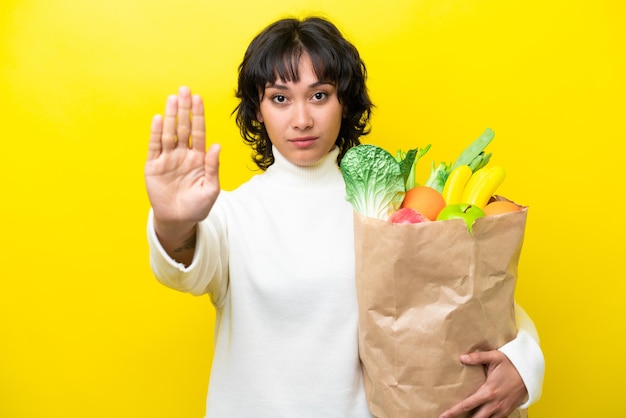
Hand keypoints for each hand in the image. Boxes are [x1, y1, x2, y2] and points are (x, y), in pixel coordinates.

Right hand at [145, 86, 219, 233]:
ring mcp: (168, 158)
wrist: (179, 220)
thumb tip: (217, 146)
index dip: (198, 115)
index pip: (199, 132)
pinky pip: (154, 146)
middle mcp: (183, 154)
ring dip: (169, 116)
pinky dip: (156, 133)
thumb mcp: (211, 188)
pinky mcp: (154, 166)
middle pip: (183, 127)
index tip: (198, 99)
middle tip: (184, 90)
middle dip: (184, 109)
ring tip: (172, 99)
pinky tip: (158, 119)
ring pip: (169, 133)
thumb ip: (213, 167)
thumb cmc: (198, 206)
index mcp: (199, 158)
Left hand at [439, 350, 526, 417]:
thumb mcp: (494, 357)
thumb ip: (477, 357)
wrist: (529, 373)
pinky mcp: (507, 411)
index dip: (453, 412)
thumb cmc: (511, 364)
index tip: (443, 416)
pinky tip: (481, 417)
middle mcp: (494, 404)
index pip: (467, 405)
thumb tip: (461, 357)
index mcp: (488, 392)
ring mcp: (502, 410)